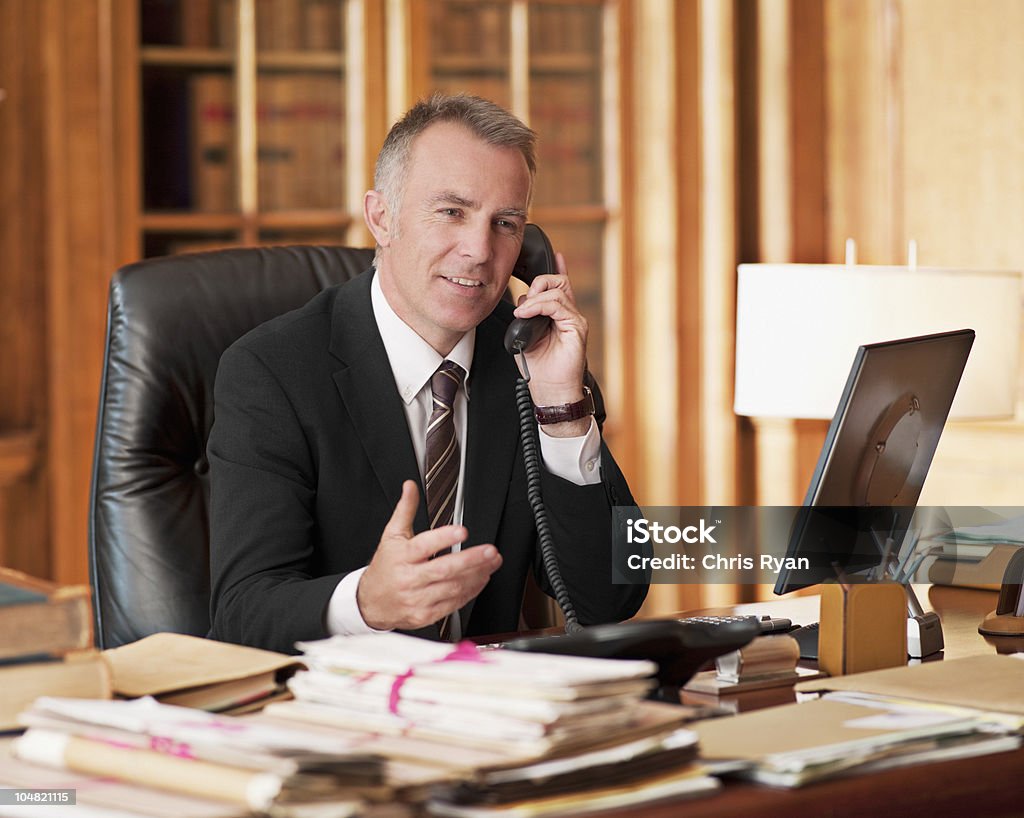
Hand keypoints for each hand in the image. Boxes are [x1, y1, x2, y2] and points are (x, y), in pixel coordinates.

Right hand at [356, 481, 502, 630]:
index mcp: (402, 556)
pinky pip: (452, 604)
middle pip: (444, 569)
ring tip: (491, 562)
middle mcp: (410, 578)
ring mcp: (417, 598)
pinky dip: (470, 592)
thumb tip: (410, 487)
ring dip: (476, 575)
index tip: (461, 530)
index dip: (443, 537)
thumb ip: (405, 510)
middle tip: (490, 551)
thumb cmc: (385, 567)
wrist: (370, 603)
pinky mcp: (425, 615)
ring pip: (452, 588)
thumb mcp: (391, 535)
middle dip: (471, 560)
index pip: (424, 545)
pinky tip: (481, 579)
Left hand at [513, 252, 590, 436]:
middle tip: (523, 304)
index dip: (556, 268)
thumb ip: (526, 317)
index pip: (559, 284)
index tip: (553, 255)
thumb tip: (520, 303)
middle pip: (558, 281)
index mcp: (558, 314)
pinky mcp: (577, 327)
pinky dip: (539, 306)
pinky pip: (559, 305)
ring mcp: (574, 319)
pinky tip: (526, 315)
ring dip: (534, 298)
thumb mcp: (525, 336)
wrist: (551, 390)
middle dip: (538, 284)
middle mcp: (569, 313)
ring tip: (522, 314)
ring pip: (557, 290)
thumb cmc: (539, 368)